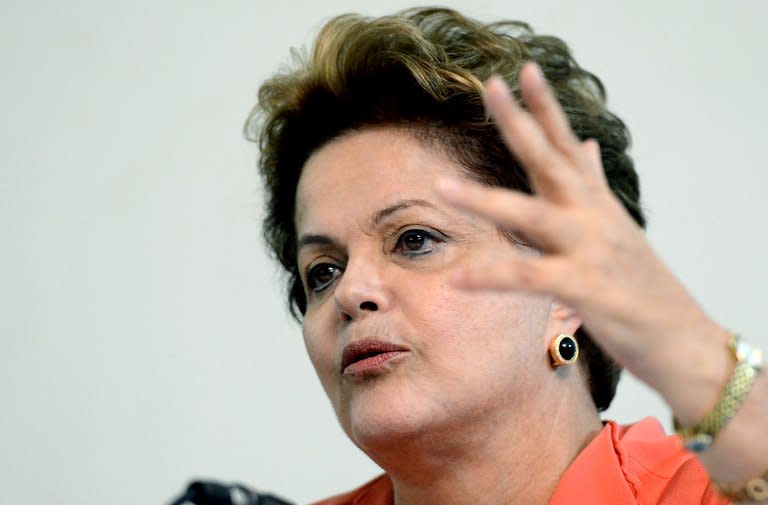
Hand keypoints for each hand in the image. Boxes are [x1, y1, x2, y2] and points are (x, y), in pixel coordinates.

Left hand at [435, 63, 726, 397]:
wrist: (682, 338)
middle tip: (490, 87)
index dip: (546, 106)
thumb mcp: (617, 228)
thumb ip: (595, 185)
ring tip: (442, 186)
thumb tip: (590, 145)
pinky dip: (492, 276)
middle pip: (550, 162)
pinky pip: (529, 278)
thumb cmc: (641, 286)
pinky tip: (458, 278)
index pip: (567, 144)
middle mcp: (593, 216)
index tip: (524, 71)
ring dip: (486, 200)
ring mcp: (591, 249)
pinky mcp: (586, 288)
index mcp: (595, 202)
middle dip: (519, 123)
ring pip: (532, 216)